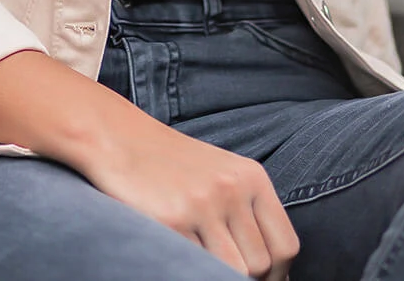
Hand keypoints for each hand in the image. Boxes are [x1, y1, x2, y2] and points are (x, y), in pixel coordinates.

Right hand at [81, 118, 298, 279]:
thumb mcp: (221, 174)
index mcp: (251, 177)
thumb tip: (269, 269)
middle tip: (225, 273)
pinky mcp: (171, 220)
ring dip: (219, 275)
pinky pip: (195, 264)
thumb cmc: (169, 162)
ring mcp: (202, 205)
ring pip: (233, 270)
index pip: (286, 245)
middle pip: (261, 264)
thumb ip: (247, 211)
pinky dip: (190, 267)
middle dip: (247, 278)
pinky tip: (178, 255)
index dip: (278, 274)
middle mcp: (232, 189)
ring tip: (202, 265)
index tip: (263, 280)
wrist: (117, 136)